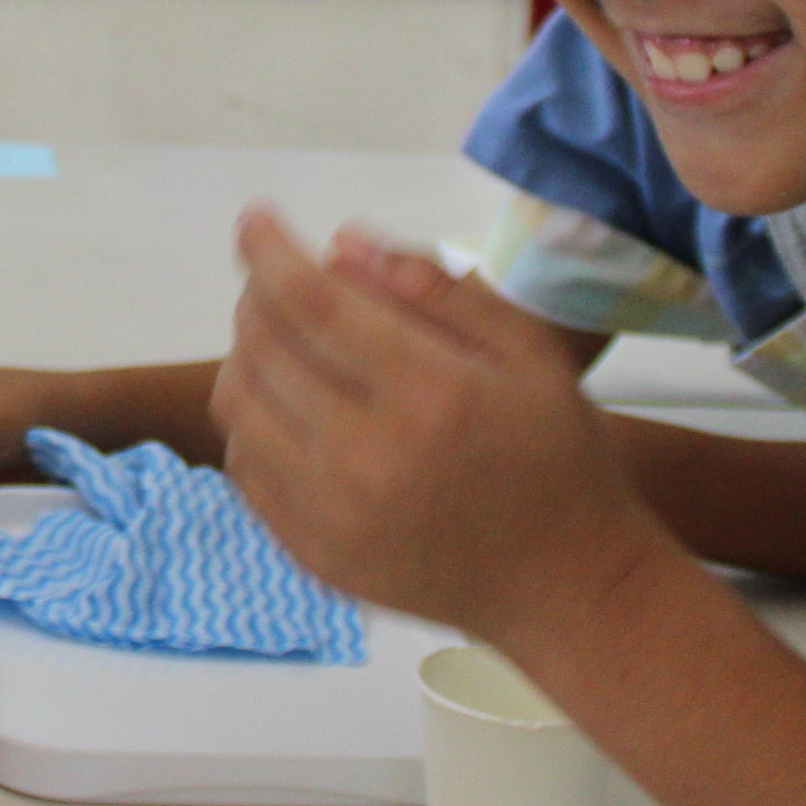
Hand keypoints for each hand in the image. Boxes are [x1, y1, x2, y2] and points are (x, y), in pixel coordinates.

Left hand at [209, 211, 665, 645]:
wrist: (566, 587)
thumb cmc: (556, 457)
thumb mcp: (527, 354)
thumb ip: (435, 292)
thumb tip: (342, 245)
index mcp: (429, 394)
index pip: (312, 303)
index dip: (270, 252)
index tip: (254, 218)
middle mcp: (367, 455)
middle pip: (263, 348)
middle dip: (260, 296)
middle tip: (284, 281)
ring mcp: (331, 514)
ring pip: (238, 407)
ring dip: (247, 356)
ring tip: (285, 340)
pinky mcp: (313, 554)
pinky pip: (245, 468)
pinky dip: (252, 421)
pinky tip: (289, 405)